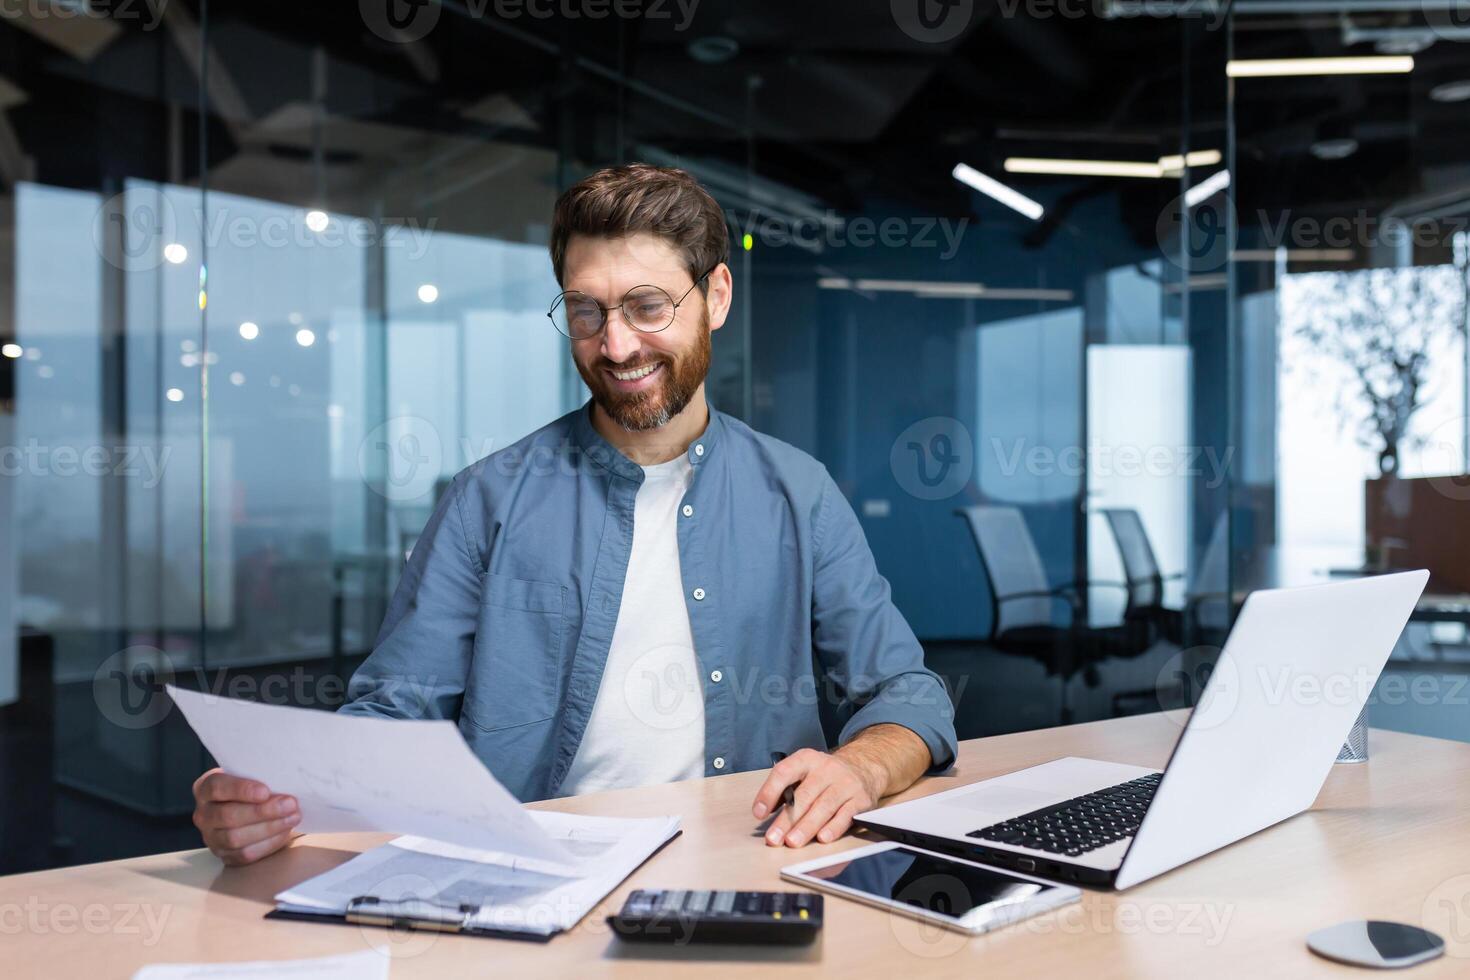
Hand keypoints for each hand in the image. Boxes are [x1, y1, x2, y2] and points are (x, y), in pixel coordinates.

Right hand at [191, 768, 299, 865]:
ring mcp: (211, 837)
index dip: (241, 790)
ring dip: (269, 827)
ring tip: (293, 817)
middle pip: (227, 816)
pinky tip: (285, 831)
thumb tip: (284, 779)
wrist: (254, 808)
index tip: (266, 791)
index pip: (217, 787)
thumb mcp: (253, 776)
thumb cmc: (254, 787)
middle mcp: (203, 814)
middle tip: (290, 804)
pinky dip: (268, 843)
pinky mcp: (225, 855)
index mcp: (206, 788)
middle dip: (262, 811)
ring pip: (235, 838)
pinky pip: (245, 854)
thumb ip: (260, 776)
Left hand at [750, 748, 884, 847]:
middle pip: (804, 795)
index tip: (758, 813)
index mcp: (807, 759)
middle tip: (774, 838)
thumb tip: (763, 811)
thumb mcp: (803, 773)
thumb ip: (784, 790)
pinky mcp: (861, 799)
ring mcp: (846, 783)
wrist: (863, 767)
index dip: (769, 793)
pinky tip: (822, 838)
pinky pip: (846, 815)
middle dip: (787, 819)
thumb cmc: (825, 776)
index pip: (784, 773)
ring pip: (824, 806)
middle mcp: (827, 769)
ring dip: (807, 827)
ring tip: (793, 841)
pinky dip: (834, 828)